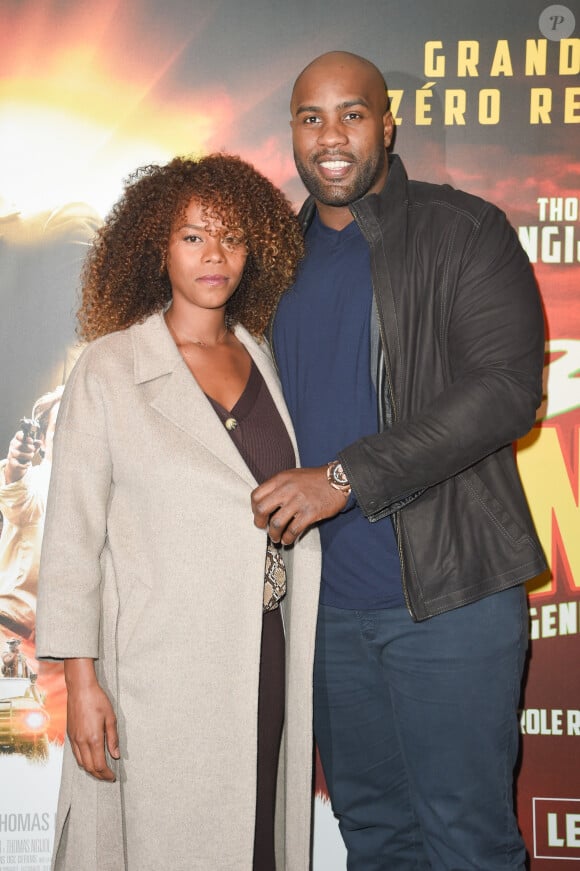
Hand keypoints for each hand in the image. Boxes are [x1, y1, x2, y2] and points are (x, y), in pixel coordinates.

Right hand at [5, 431, 39, 483]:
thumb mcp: (32, 447)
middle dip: (29, 448)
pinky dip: (25, 464)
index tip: (31, 440)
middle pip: (19, 445)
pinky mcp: (11, 462)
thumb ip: (36, 444)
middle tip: (33, 449)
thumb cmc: (26, 451)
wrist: (19, 462)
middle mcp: (13, 445)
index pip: (19, 435)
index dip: (24, 437)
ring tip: (31, 456)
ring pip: (18, 454)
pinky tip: (28, 464)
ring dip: (28, 456)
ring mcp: (11, 453)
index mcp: (18, 439)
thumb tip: (40, 442)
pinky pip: (17, 464)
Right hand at [64, 658, 119, 781]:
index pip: (99, 765)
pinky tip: (90, 759)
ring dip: (90, 770)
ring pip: (81, 762)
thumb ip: (113, 739)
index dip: (106, 774)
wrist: (80, 689)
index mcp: (94, 738)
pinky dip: (83, 761)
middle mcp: (82, 741)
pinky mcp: (70, 735)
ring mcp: (74, 739)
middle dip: (99, 775)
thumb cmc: (97, 700)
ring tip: (100, 771)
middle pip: (89, 767)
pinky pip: (75, 754)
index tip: (113, 776)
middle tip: (108, 776)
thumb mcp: (111, 718)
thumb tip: (115, 755)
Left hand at [251, 466, 347, 545]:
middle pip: (262, 509)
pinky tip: (287, 540)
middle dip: (259, 522)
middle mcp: (287, 490)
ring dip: (273, 534)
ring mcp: (298, 501)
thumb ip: (278, 487)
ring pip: (276, 523)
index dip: (253, 508)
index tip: (259, 514)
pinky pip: (293, 530)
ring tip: (276, 538)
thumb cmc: (313, 480)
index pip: (256, 495)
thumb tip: (265, 504)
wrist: (337, 480)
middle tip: (263, 528)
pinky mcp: (310, 513)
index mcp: (280, 480)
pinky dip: (287, 538)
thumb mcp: (292, 476)